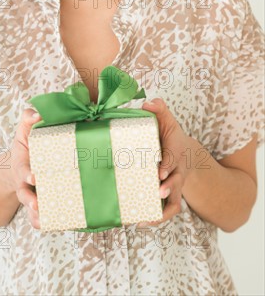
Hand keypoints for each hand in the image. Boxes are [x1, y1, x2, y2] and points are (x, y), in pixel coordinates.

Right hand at [11, 108, 41, 228]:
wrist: (20, 164)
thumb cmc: (27, 146)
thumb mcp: (24, 131)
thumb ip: (28, 119)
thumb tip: (36, 114)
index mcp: (22, 164)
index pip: (22, 169)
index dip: (27, 173)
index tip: (34, 177)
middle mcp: (24, 181)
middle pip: (23, 193)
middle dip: (29, 199)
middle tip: (36, 203)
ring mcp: (30, 193)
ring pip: (30, 206)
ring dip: (35, 213)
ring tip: (42, 217)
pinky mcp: (38, 201)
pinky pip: (37, 216)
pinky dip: (40, 221)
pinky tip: (49, 225)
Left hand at [137, 98, 190, 227]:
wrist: (186, 153)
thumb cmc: (171, 136)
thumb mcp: (167, 120)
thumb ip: (159, 109)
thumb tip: (147, 102)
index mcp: (176, 151)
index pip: (173, 158)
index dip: (168, 165)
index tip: (160, 171)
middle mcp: (178, 171)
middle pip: (177, 182)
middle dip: (169, 187)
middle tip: (158, 191)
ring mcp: (175, 185)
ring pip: (175, 203)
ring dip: (162, 213)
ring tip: (144, 220)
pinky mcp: (170, 195)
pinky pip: (167, 211)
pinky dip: (156, 219)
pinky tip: (140, 222)